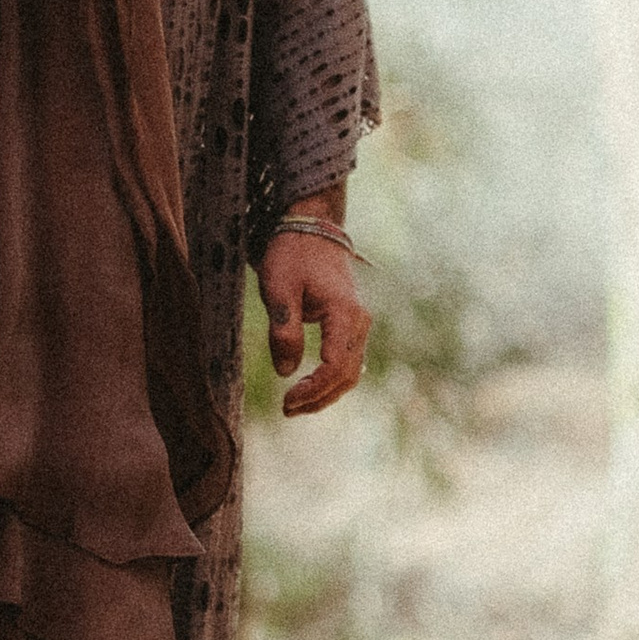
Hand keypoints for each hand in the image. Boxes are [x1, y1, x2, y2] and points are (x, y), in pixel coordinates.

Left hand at [258, 221, 369, 418]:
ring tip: (294, 405)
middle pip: (347, 375)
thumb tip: (286, 371)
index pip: (335, 366)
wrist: (311, 230)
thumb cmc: (292, 255)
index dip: (312, 389)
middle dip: (318, 398)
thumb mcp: (279, 288)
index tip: (286, 400)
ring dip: (326, 393)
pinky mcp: (351, 327)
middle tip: (287, 409)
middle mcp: (359, 322)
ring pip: (351, 372)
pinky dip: (331, 381)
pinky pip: (347, 362)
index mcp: (344, 313)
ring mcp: (358, 325)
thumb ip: (284, 329)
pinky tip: (309, 390)